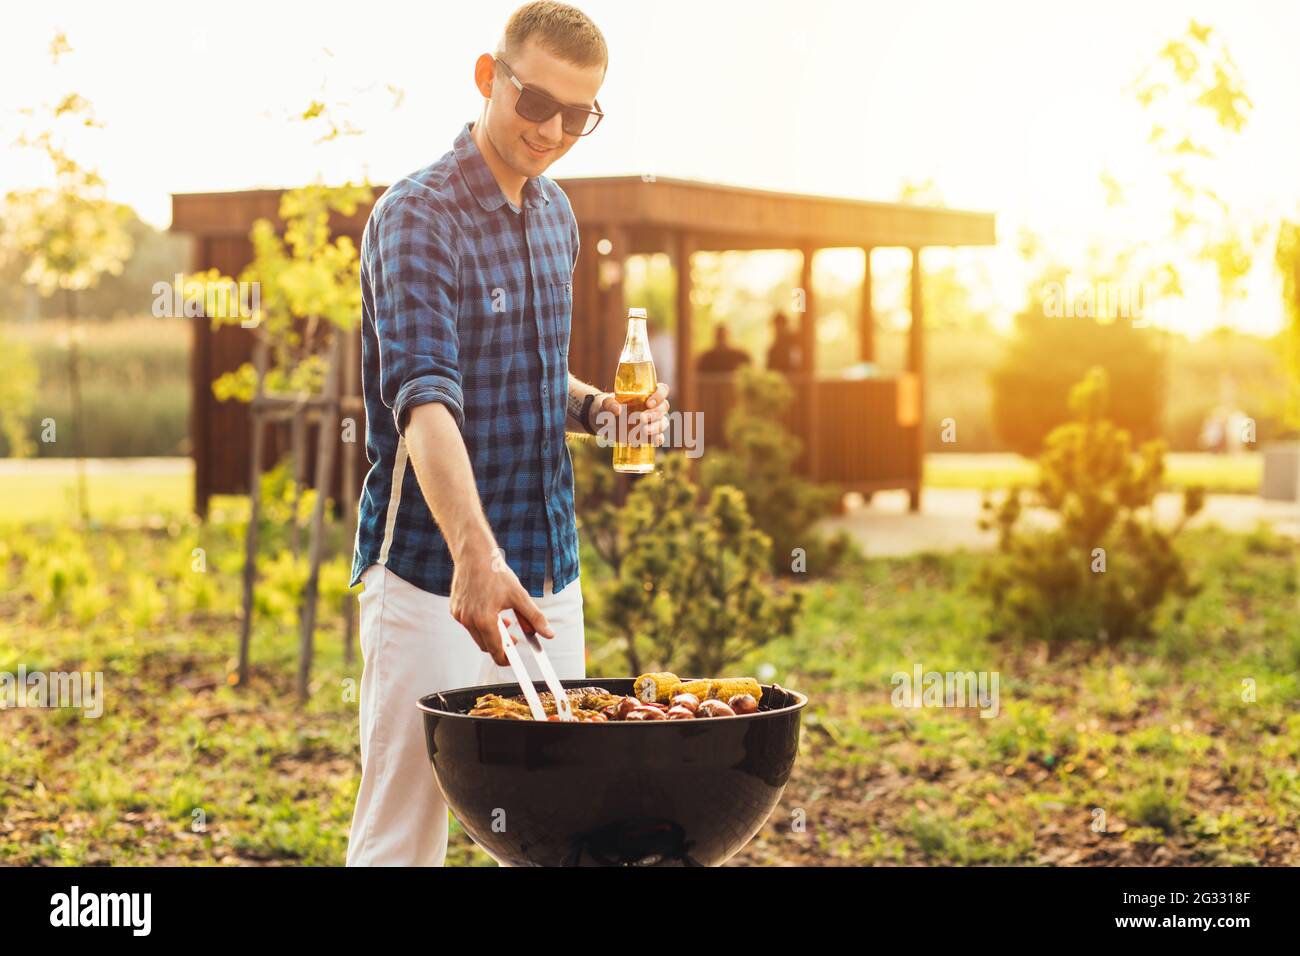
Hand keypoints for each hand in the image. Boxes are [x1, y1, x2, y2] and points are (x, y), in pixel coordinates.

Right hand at [448, 545, 553, 666]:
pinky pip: (468, 624)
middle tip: (514, 637)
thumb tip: (549, 634)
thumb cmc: (496, 573)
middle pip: (486, 645)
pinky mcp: (454, 609)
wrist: (473, 555)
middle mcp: (468, 620)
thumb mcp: (519, 596)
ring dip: (491, 633)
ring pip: (477, 635)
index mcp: (484, 620)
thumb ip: (534, 617)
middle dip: (500, 644)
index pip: (495, 650)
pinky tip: (490, 610)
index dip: (505, 658)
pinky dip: (480, 623)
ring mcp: (459, 615)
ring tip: (505, 620)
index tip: (513, 659)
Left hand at [596, 382, 670, 446]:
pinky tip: (655, 440)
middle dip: (655, 413)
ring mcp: (652, 421)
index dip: (660, 395)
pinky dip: (659, 439)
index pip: (662, 390)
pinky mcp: (649, 435)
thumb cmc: (608, 407)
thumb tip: (618, 410)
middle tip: (641, 418)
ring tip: (643, 430)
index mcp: (647, 394)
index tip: (648, 403)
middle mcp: (653, 407)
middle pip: (664, 407)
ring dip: (656, 426)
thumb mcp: (606, 403)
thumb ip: (610, 404)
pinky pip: (659, 437)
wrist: (604, 422)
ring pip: (663, 422)